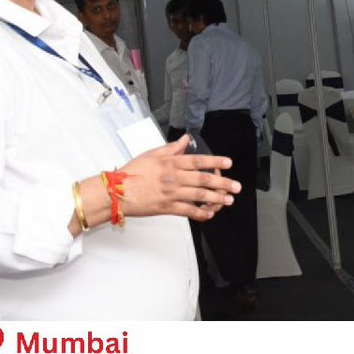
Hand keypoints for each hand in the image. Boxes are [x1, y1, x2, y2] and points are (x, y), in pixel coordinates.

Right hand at [119, 135, 240, 220]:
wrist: (117, 192)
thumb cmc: (132, 173)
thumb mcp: (151, 154)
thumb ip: (172, 148)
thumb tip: (185, 139)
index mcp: (171, 163)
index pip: (198, 161)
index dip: (215, 161)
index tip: (228, 163)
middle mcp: (174, 177)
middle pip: (204, 179)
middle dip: (223, 183)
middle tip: (236, 186)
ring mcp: (171, 193)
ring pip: (199, 196)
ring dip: (217, 198)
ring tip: (228, 200)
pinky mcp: (167, 207)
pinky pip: (188, 211)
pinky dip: (200, 213)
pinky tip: (209, 213)